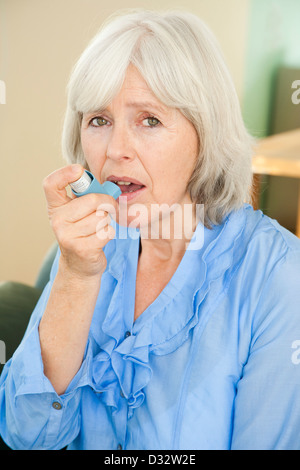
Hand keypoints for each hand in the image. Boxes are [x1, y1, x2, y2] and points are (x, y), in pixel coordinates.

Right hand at [43, 164, 117, 278]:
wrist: (79, 266)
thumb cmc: (84, 232)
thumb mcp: (80, 212)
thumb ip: (88, 196)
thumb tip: (111, 187)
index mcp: (56, 207)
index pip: (51, 184)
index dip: (64, 173)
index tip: (79, 170)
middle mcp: (58, 220)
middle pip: (93, 200)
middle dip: (107, 203)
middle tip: (108, 209)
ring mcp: (67, 235)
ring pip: (102, 216)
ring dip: (107, 222)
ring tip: (97, 229)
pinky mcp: (82, 248)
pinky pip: (107, 231)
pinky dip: (108, 234)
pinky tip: (99, 240)